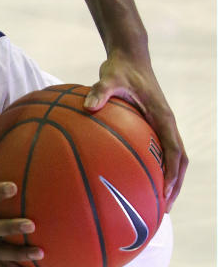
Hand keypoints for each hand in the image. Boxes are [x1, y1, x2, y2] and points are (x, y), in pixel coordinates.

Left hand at [84, 52, 187, 211]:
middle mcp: (166, 124)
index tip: (165, 191)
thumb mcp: (109, 78)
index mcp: (163, 117)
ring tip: (155, 204)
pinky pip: (156, 152)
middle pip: (179, 161)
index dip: (172, 172)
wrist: (129, 57)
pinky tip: (134, 183)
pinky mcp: (151, 126)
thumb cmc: (120, 68)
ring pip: (171, 159)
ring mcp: (160, 126)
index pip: (174, 150)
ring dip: (167, 181)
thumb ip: (100, 91)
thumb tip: (88, 105)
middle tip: (163, 209)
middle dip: (174, 186)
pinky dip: (152, 169)